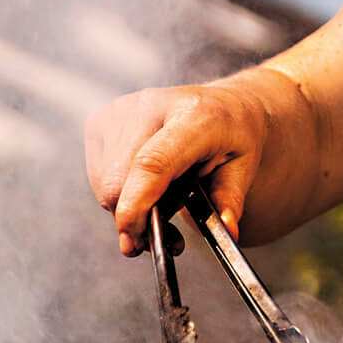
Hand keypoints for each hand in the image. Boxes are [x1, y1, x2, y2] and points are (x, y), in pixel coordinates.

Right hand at [85, 80, 273, 255]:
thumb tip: (228, 233)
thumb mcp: (245, 168)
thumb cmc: (233, 137)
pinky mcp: (101, 118)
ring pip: (104, 183)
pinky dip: (118, 192)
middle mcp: (151, 106)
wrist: (222, 104)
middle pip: (118, 179)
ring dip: (127, 206)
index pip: (152, 162)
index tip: (134, 238)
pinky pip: (98, 176)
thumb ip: (231, 202)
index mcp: (194, 116)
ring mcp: (120, 110)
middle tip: (163, 236)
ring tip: (162, 203)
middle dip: (135, 218)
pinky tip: (145, 185)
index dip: (136, 204)